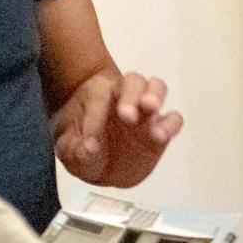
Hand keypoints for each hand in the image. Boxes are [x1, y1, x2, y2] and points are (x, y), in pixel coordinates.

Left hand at [53, 70, 183, 186]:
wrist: (98, 162)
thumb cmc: (81, 147)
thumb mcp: (69, 151)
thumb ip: (75, 151)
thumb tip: (89, 148)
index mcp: (96, 94)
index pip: (99, 96)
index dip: (94, 116)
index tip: (89, 141)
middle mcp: (124, 96)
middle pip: (133, 81)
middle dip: (131, 95)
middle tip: (126, 115)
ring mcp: (145, 110)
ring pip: (157, 88)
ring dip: (156, 97)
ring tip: (151, 111)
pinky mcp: (160, 127)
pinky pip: (174, 119)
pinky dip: (171, 124)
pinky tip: (161, 135)